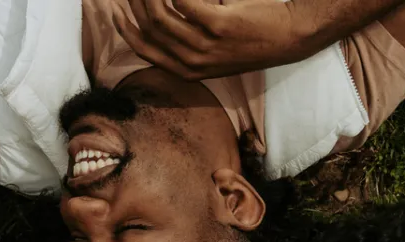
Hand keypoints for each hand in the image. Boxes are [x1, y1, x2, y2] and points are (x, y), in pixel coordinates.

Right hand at [114, 0, 309, 79]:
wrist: (287, 38)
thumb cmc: (251, 40)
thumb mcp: (214, 52)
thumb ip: (188, 41)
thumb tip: (164, 16)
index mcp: (188, 72)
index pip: (145, 51)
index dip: (126, 31)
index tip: (116, 12)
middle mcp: (193, 63)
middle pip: (149, 29)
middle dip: (134, 4)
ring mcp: (206, 45)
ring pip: (161, 16)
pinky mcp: (219, 25)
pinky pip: (183, 1)